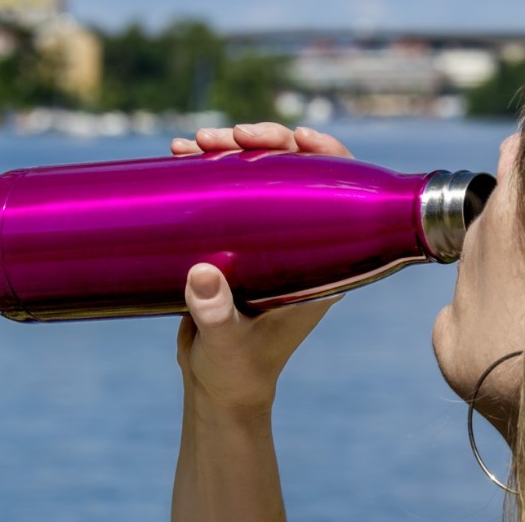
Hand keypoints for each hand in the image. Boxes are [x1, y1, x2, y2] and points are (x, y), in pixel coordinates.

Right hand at [173, 123, 353, 416]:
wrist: (218, 386)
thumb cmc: (237, 372)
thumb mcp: (227, 345)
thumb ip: (216, 315)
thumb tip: (202, 273)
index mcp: (324, 263)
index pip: (342, 194)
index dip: (326, 155)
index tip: (295, 137)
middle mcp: (303, 244)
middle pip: (298, 173)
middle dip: (265, 143)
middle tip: (226, 138)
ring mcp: (269, 240)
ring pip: (261, 176)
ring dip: (230, 151)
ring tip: (191, 144)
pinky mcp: (237, 241)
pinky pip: (229, 193)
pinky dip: (207, 171)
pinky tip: (181, 155)